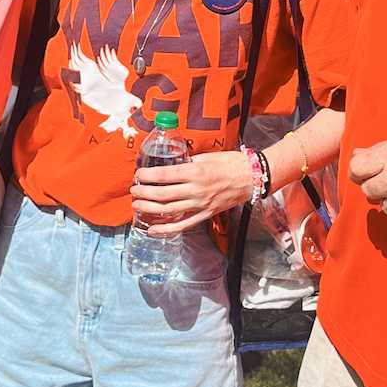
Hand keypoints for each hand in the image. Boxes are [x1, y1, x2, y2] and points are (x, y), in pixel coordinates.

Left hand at [131, 149, 253, 236]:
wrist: (253, 177)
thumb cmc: (232, 163)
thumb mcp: (208, 156)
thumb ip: (189, 161)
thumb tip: (173, 164)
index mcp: (196, 172)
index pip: (164, 175)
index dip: (147, 177)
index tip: (138, 175)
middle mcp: (196, 190)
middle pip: (163, 194)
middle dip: (144, 193)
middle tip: (133, 191)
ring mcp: (201, 204)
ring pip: (170, 210)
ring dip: (150, 209)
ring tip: (137, 206)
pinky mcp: (206, 214)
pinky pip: (184, 225)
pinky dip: (167, 229)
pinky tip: (154, 230)